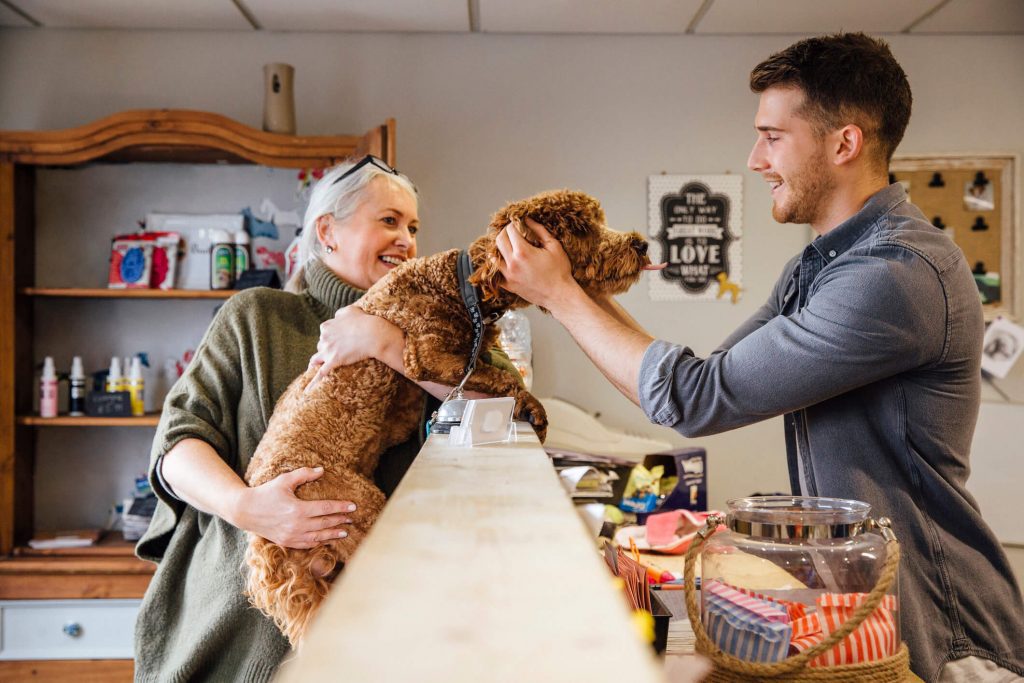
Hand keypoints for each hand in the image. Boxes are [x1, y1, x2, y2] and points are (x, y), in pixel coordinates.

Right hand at [231, 467, 356, 548]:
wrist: (245, 511)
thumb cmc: (265, 493)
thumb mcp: (284, 480)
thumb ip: (303, 474)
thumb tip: (322, 470)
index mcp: (298, 509)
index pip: (325, 508)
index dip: (341, 507)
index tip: (353, 506)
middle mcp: (296, 525)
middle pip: (325, 523)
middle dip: (340, 520)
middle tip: (352, 518)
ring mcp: (291, 536)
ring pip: (318, 537)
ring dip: (333, 534)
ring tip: (344, 532)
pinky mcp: (286, 542)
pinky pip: (307, 544)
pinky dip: (319, 542)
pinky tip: (326, 539)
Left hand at [306, 305, 397, 391]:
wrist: (373, 334)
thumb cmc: (364, 321)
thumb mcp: (351, 310)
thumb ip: (341, 313)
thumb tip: (337, 316)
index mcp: (326, 326)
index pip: (323, 333)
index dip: (330, 338)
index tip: (337, 340)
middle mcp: (324, 338)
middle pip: (320, 346)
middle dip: (326, 350)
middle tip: (338, 353)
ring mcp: (328, 351)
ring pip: (316, 359)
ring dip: (316, 364)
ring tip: (313, 370)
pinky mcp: (334, 361)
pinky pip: (320, 374)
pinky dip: (313, 383)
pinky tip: (307, 391)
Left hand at [495, 217, 578, 309]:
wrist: (560, 295)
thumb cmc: (560, 272)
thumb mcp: (554, 246)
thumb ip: (539, 230)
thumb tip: (528, 220)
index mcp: (523, 252)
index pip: (510, 230)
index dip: (514, 224)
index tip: (519, 224)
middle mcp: (512, 264)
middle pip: (499, 240)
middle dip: (505, 232)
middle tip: (513, 232)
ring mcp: (508, 276)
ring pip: (493, 256)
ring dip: (500, 248)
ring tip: (509, 246)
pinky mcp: (509, 286)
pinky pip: (496, 273)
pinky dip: (499, 265)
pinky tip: (506, 261)